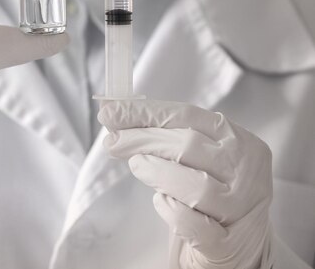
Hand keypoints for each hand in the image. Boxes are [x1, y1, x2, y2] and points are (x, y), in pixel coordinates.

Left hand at [98, 99, 273, 268]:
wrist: (240, 247)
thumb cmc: (211, 193)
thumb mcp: (197, 159)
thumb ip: (164, 136)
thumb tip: (115, 118)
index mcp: (240, 141)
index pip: (187, 116)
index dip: (145, 112)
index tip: (111, 112)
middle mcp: (247, 172)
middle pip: (188, 145)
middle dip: (142, 139)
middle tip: (112, 141)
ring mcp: (241, 209)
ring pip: (194, 185)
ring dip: (156, 171)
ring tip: (136, 166)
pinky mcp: (229, 244)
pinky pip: (192, 224)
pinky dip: (171, 210)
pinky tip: (161, 201)